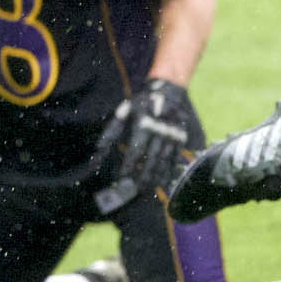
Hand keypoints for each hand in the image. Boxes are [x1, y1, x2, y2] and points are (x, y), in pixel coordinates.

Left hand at [94, 78, 194, 213]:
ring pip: (164, 160)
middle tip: (135, 190)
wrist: (169, 91)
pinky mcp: (182, 138)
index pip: (135, 151)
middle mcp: (161, 131)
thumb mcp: (123, 113)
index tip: (121, 180)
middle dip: (143, 176)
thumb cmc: (140, 104)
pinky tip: (163, 182)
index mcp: (144, 124)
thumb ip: (110, 134)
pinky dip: (169, 171)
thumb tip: (98, 153)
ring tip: (147, 190)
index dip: (128, 166)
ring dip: (156, 177)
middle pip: (151, 159)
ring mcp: (173, 135)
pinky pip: (176, 157)